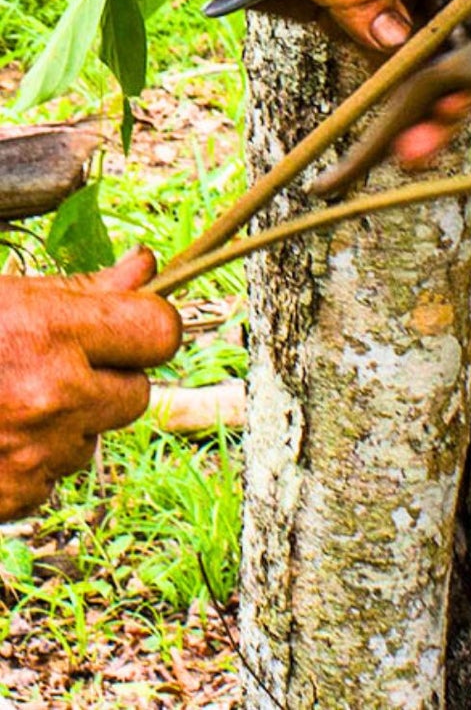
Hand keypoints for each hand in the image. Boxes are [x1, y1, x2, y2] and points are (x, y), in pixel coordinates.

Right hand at [0, 249, 181, 521]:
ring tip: (6, 403)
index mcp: (52, 333)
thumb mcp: (8, 297)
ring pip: (92, 439)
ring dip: (66, 424)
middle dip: (107, 380)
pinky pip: (52, 479)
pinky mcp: (12, 498)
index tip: (127, 326)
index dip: (148, 327)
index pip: (161, 332)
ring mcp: (33, 453)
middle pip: (136, 393)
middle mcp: (52, 395)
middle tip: (53, 367)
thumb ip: (84, 289)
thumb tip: (147, 265)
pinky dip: (30, 464)